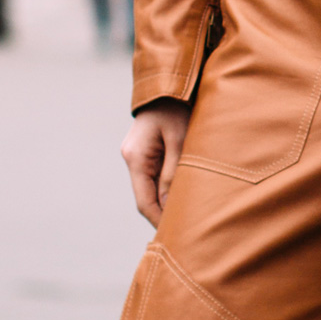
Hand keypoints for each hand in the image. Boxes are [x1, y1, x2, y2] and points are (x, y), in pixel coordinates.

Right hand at [121, 98, 189, 226]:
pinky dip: (168, 189)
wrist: (169, 84)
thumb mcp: (180, 139)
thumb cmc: (177, 108)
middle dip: (163, 215)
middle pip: (146, 198)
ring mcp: (138, 156)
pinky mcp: (147, 152)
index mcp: (136, 158)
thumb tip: (169, 205)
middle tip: (186, 232)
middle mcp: (132, 159)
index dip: (159, 221)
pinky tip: (183, 197)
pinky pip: (155, 177)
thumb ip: (173, 172)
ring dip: (167, 203)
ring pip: (151, 189)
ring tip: (188, 218)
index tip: (176, 236)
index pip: (144, 201)